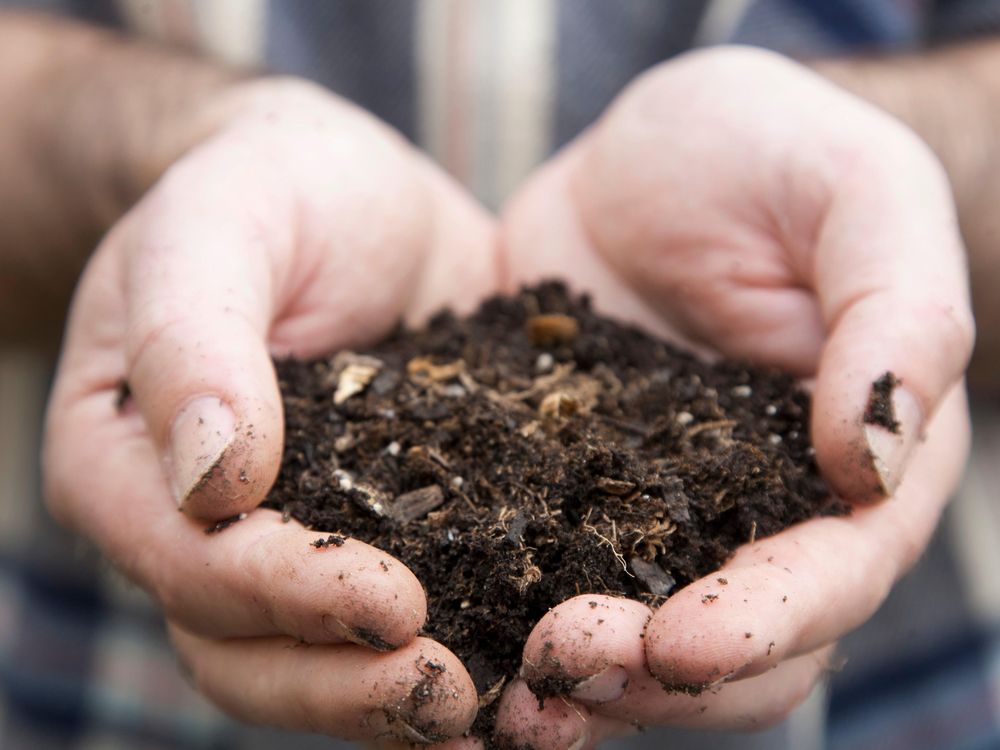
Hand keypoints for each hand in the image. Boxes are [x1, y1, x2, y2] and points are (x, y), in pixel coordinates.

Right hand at [43, 78, 496, 743]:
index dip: (282, 594)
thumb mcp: (218, 226)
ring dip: (394, 698)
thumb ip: (192, 335)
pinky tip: (525, 660)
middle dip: (342, 682)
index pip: (188, 561)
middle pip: (243, 647)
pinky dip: (456, 640)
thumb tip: (212, 477)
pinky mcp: (384, 524)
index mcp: (128, 462)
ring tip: (493, 711)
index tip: (392, 599)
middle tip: (451, 697)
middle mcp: (198, 525)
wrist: (347, 192)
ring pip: (317, 656)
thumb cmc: (267, 189)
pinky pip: (407, 602)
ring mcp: (293, 535)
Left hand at [497, 46, 973, 746]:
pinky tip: (452, 627)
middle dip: (658, 676)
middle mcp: (765, 509)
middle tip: (559, 663)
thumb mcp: (854, 190)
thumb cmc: (771, 150)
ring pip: (643, 639)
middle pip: (738, 645)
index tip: (678, 643)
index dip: (765, 623)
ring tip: (507, 684)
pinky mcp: (570, 491)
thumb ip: (895, 313)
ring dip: (584, 676)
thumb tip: (876, 460)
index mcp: (855, 459)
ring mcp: (662, 511)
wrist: (650, 154)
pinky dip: (511, 615)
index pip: (835, 574)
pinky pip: (548, 575)